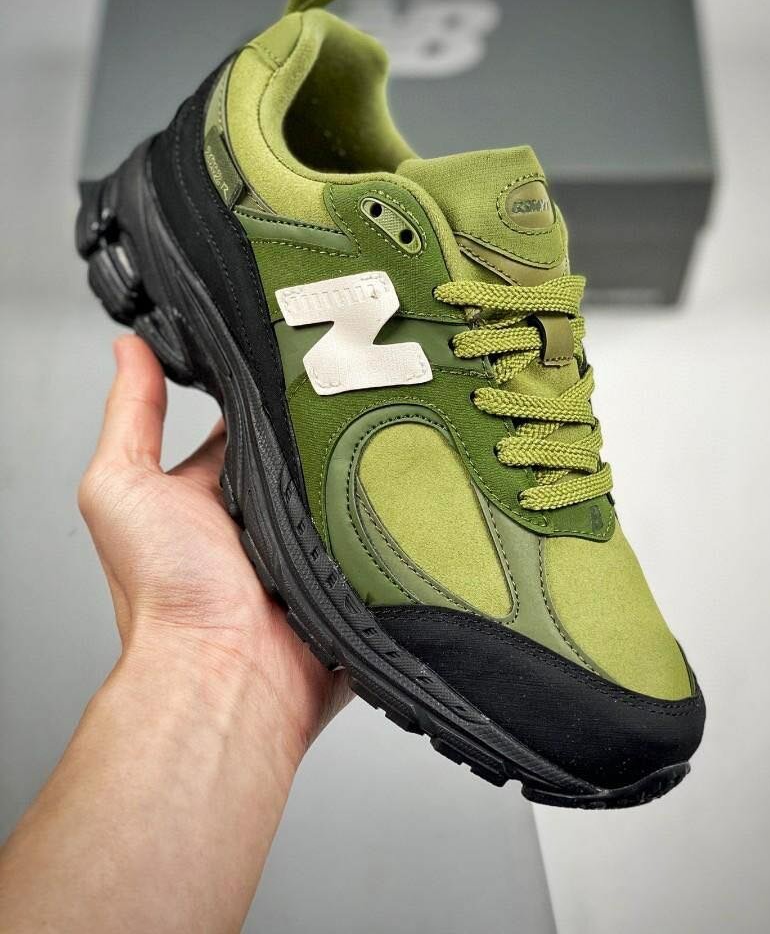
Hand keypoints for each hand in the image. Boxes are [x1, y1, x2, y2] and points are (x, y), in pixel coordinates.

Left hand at [78, 334, 349, 764]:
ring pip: (348, 476)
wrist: (227, 671)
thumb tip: (129, 348)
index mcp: (210, 490)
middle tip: (348, 368)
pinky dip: (392, 501)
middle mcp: (262, 514)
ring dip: (362, 452)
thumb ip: (131, 415)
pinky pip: (382, 522)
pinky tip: (404, 467)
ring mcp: (311, 541)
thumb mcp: (122, 486)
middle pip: (301, 444)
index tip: (285, 342)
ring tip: (383, 406)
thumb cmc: (166, 594)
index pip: (243, 420)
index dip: (261, 384)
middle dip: (321, 412)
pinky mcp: (352, 566)